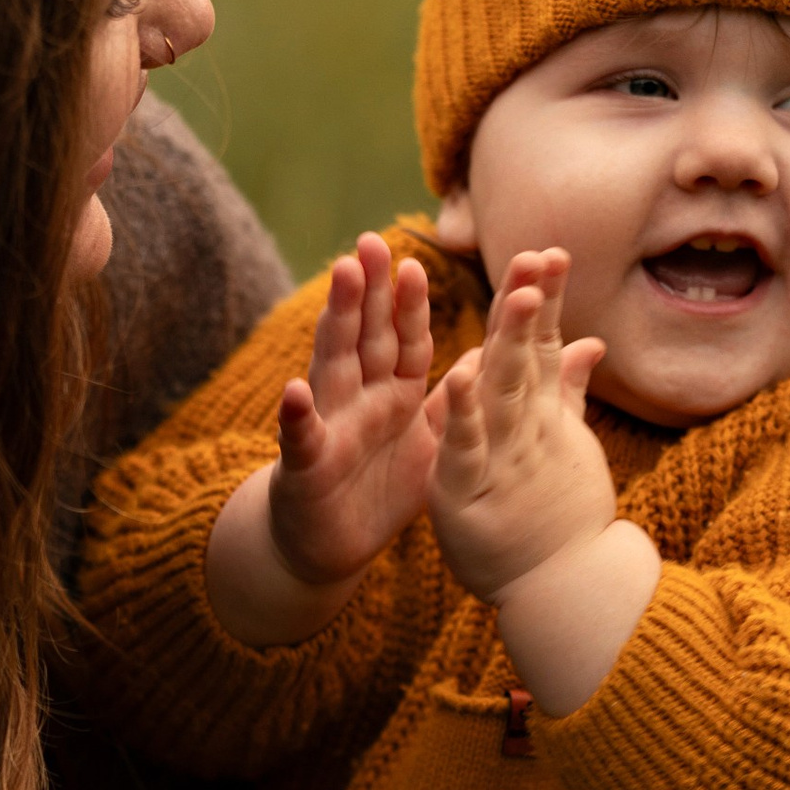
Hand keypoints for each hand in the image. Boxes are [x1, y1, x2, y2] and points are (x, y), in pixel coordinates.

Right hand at [204, 235, 443, 650]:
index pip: (404, 338)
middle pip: (365, 335)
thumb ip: (456, 401)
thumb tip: (494, 354)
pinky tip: (295, 391)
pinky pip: (301, 439)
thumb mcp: (430, 445)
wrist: (329, 548)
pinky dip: (298, 416)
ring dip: (336, 320)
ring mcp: (328, 426)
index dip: (410, 301)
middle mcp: (356, 398)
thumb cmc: (380, 491)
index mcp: (392, 393)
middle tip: (371, 241)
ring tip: (341, 275)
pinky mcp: (305, 466)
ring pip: (331, 364)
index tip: (416, 257)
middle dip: (368, 288)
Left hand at [428, 249, 624, 605]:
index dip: (543, 300)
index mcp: (539, 414)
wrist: (562, 589)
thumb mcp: (565, 445)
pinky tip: (460, 376)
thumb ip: (567, 391)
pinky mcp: (467, 491)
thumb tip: (591, 342)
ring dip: (508, 344)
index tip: (549, 254)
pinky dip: (465, 413)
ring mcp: (500, 459)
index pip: (540, 345)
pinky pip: (465, 447)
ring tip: (516, 296)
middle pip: (527, 357)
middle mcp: (525, 430)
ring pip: (504, 393)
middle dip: (532, 307)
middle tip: (541, 258)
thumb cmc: (562, 519)